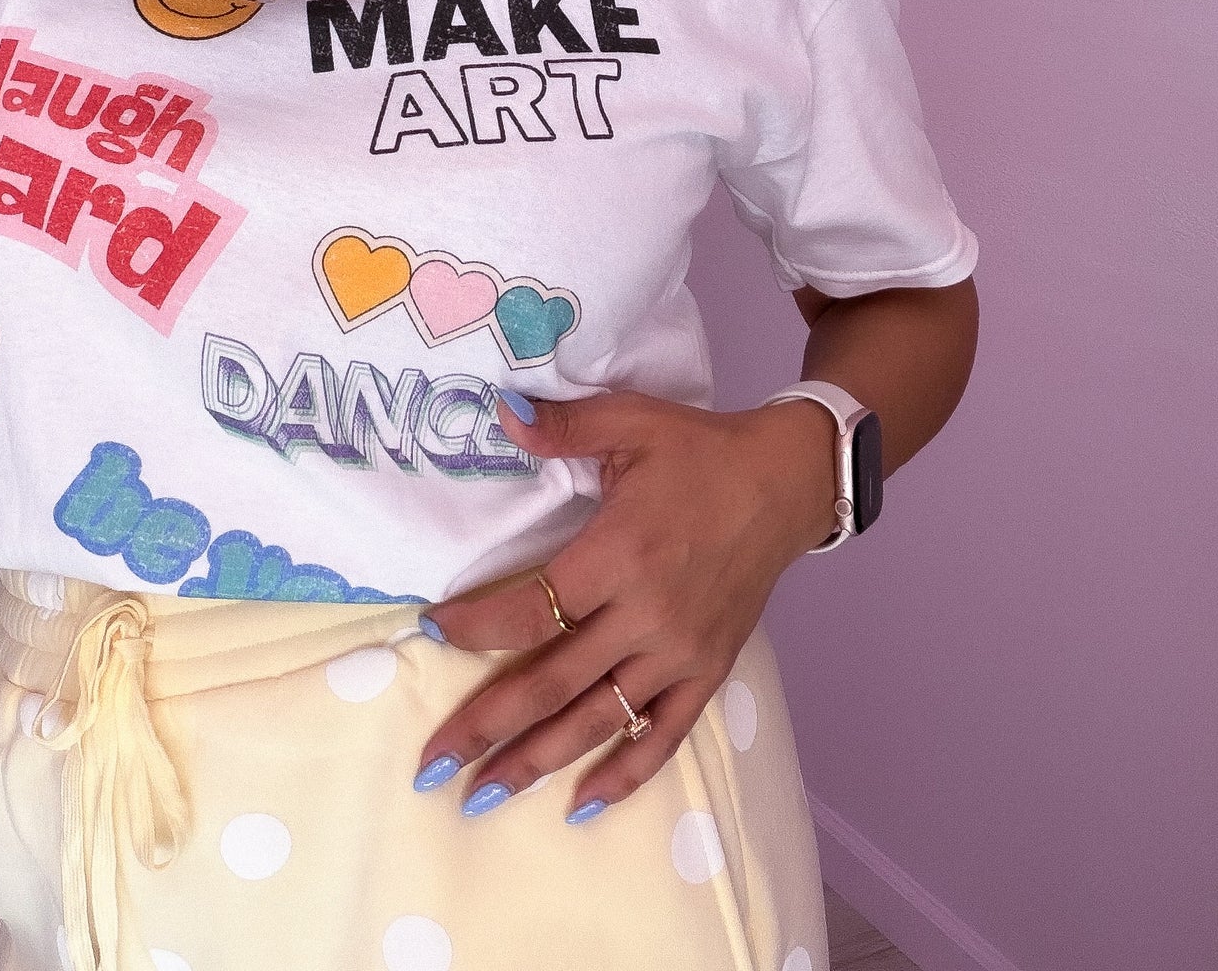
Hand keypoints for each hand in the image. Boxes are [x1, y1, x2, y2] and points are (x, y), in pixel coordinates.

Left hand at [414, 389, 836, 821]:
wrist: (786, 481)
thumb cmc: (700, 451)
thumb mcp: (631, 421)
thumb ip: (563, 425)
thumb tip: (500, 412)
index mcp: (621, 555)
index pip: (532, 609)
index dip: (476, 627)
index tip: (431, 633)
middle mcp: (648, 616)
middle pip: (553, 682)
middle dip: (487, 725)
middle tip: (432, 763)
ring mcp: (680, 653)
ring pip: (598, 720)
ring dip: (538, 761)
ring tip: (483, 796)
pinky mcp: (708, 672)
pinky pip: (662, 736)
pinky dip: (624, 775)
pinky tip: (581, 805)